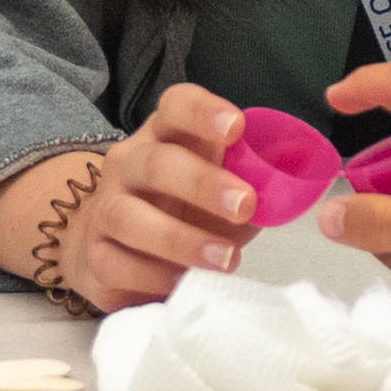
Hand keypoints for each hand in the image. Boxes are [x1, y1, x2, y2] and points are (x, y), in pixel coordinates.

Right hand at [0, 84, 257, 309]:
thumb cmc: (181, 212)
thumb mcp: (219, 188)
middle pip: (155, 163)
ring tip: (225, 259)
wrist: (108, 246)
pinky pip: (118, 265)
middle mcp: (128, 166)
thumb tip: (295, 185)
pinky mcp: (94, 257)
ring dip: (181, 239)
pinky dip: (155, 276)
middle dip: (202, 183)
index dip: (202, 113)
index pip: (175, 108)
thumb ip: (251, 181)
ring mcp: (106, 210)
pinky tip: (185, 283)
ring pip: (129, 217)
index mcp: (164, 137)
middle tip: (245, 205)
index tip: (236, 127)